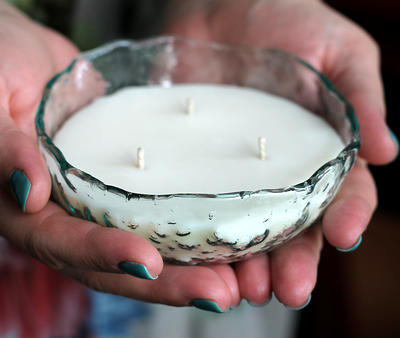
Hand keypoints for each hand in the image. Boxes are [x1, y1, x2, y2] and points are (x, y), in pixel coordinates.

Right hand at [0, 3, 258, 312]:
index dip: (104, 255)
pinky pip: (157, 209)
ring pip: (142, 242)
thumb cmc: (0, 70)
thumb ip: (3, 147)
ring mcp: (99, 199)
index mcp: (27, 209)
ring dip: (186, 265)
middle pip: (113, 262)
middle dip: (164, 282)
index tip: (149, 263)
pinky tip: (224, 236)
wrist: (28, 58)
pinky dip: (187, 227)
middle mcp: (66, 214)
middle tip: (217, 293)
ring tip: (233, 280)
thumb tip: (28, 191)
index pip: (64, 243)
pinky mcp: (125, 181)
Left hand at [162, 0, 395, 307]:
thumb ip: (360, 96)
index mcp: (320, 151)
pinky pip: (197, 207)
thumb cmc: (282, 17)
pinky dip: (199, 236)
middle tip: (287, 290)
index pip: (342, 193)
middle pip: (292, 228)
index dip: (347, 216)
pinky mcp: (197, 168)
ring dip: (248, 264)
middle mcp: (279, 172)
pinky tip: (198, 258)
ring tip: (243, 290)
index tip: (344, 235)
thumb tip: (389, 151)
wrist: (217, 8)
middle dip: (293, 261)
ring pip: (246, 230)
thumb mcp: (335, 48)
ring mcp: (235, 174)